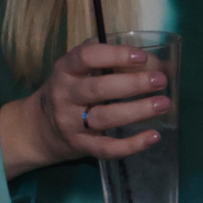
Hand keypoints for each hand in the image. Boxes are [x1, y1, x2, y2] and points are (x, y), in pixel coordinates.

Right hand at [0, 42, 167, 179]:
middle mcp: (65, 94)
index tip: (141, 56)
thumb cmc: (69, 90)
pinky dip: (131, 145)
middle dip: (132, 84)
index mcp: (66, 69)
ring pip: (105, 117)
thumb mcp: (78, 70)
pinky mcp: (80, 146)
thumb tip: (158, 61)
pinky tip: (153, 136)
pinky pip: (107, 148)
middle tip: (160, 80)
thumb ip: (109, 62)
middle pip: (98, 89)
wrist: (38, 127)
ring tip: (163, 104)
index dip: (114, 54)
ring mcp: (71, 122)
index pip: (86, 57)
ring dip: (137, 111)